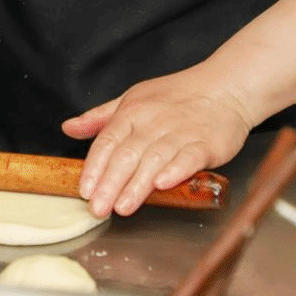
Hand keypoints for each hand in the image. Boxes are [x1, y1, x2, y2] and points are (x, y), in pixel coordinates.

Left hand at [61, 69, 253, 216]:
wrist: (226, 86)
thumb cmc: (176, 96)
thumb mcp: (132, 99)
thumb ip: (100, 118)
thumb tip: (68, 128)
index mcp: (132, 112)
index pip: (107, 142)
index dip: (94, 167)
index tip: (84, 190)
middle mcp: (154, 122)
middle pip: (127, 155)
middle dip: (110, 184)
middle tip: (98, 208)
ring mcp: (182, 132)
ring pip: (154, 159)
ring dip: (137, 185)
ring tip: (122, 207)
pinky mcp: (208, 143)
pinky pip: (189, 158)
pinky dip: (176, 171)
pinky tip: (162, 185)